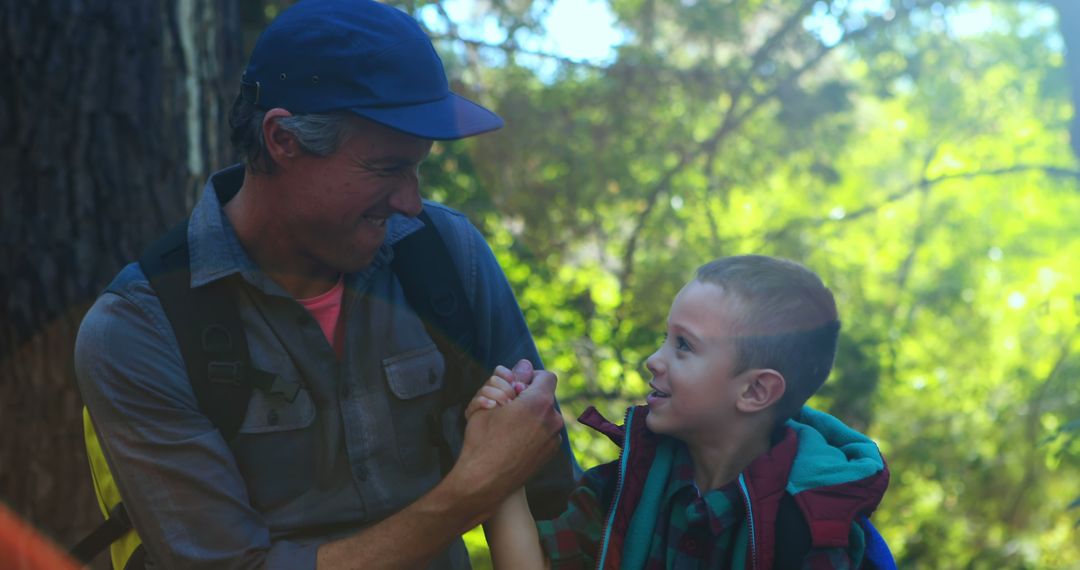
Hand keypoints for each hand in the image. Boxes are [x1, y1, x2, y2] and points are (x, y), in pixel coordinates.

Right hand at [448, 370, 563, 520]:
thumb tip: (524, 364)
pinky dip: (532, 431)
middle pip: (543, 396)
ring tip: (506, 426)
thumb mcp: (487, 402)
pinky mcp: (551, 452)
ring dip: (529, 415)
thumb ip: (508, 380)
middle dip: (526, 398)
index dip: (529, 378)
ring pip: (544, 415)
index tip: (514, 387)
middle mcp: (552, 419)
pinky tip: (513, 440)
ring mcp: (554, 438)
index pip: (545, 376)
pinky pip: (545, 431)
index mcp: (539, 402)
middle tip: (505, 407)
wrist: (484, 481)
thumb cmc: (482, 439)